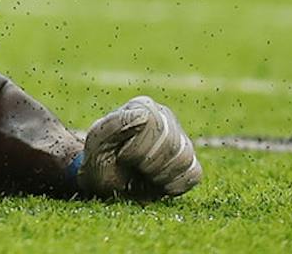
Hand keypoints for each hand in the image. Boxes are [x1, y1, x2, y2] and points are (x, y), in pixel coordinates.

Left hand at [78, 96, 200, 200]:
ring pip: (185, 157)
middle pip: (172, 142)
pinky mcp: (190, 163)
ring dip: (160, 174)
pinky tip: (157, 182)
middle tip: (132, 167)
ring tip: (143, 174)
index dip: (137, 148)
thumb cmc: (99, 157)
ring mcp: (181, 140)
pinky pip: (194, 173)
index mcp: (143, 107)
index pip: (154, 123)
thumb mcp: (98, 140)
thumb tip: (145, 114)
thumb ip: (116, 124)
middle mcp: (166, 119)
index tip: (122, 156)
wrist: (105, 180)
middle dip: (148, 163)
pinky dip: (175, 184)